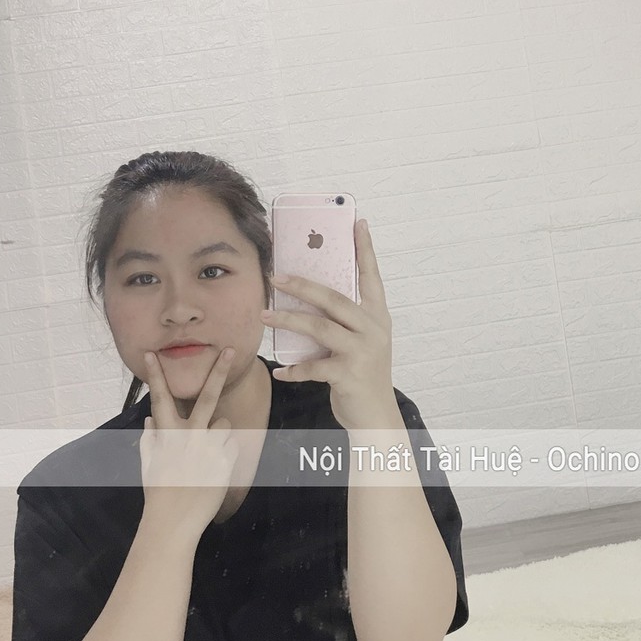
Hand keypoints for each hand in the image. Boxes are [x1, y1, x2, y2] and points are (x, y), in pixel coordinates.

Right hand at [138, 346, 240, 537]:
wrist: (175, 522)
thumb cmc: (159, 494)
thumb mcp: (149, 467)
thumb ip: (150, 442)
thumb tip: (149, 421)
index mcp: (167, 435)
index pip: (160, 398)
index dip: (155, 375)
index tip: (152, 354)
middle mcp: (190, 435)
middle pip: (207, 396)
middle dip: (218, 370)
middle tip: (231, 350)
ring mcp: (210, 446)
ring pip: (224, 424)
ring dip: (218, 435)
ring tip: (206, 459)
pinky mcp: (226, 458)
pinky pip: (231, 445)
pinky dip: (224, 453)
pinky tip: (213, 470)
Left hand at [263, 218, 395, 430]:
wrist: (376, 416)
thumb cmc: (364, 374)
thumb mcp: (363, 341)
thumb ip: (346, 321)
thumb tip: (312, 296)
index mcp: (377, 316)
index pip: (371, 276)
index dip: (365, 250)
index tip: (358, 223)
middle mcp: (373, 329)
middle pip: (334, 299)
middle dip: (303, 285)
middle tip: (276, 275)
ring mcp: (362, 351)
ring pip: (319, 328)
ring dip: (288, 320)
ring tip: (264, 314)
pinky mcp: (349, 374)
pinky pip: (313, 367)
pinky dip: (293, 369)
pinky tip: (279, 370)